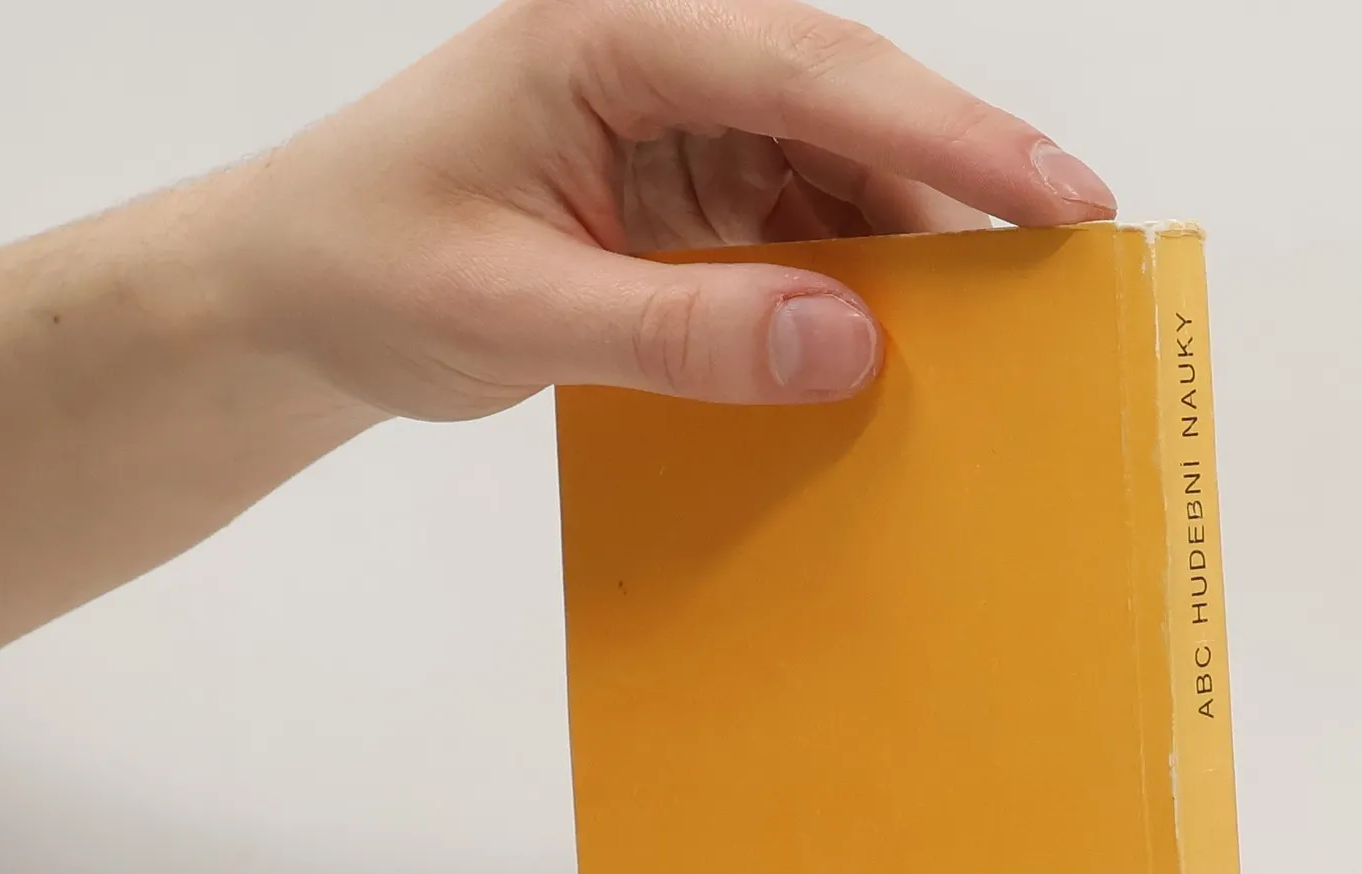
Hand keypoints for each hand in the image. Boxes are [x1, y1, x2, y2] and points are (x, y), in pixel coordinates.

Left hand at [209, 0, 1116, 419]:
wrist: (299, 297)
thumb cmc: (368, 268)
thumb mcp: (515, 311)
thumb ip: (680, 329)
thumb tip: (848, 343)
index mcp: (607, 33)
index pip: (810, 64)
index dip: (950, 131)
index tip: (1058, 198)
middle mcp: (660, 57)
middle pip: (851, 106)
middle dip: (960, 190)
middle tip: (1062, 284)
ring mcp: (679, 122)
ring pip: (842, 168)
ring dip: (914, 251)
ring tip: (991, 342)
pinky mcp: (688, 190)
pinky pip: (804, 227)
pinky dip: (855, 288)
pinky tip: (891, 353)